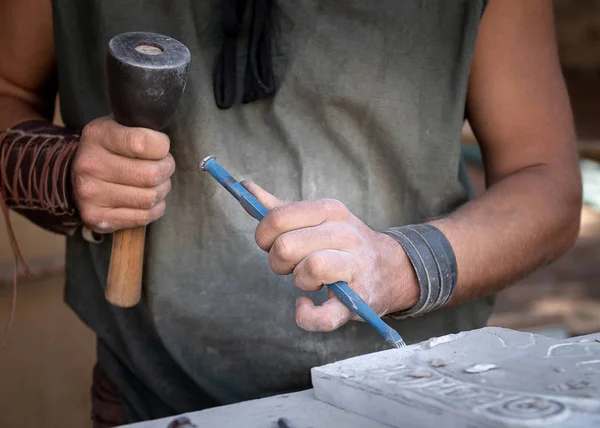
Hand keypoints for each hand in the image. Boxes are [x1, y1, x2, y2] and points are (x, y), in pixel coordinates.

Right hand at [71, 116, 174, 232]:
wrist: (78, 175)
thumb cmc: (111, 148)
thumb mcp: (121, 126)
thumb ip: (142, 127)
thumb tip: (165, 142)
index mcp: (97, 135)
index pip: (142, 143)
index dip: (162, 146)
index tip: (161, 147)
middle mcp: (89, 165)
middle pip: (151, 174)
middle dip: (166, 170)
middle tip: (164, 166)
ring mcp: (90, 194)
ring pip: (150, 197)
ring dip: (162, 190)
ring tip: (156, 183)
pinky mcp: (97, 218)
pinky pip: (143, 217)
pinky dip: (155, 209)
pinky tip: (148, 199)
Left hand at [242, 181, 418, 331]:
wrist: (390, 269)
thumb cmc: (342, 244)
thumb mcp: (316, 219)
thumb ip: (280, 207)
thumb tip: (246, 187)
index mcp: (329, 210)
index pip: (278, 217)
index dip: (263, 235)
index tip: (271, 244)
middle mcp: (345, 234)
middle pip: (286, 246)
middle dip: (278, 262)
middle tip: (291, 265)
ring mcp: (355, 267)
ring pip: (309, 270)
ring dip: (298, 281)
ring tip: (308, 280)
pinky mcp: (360, 300)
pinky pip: (325, 315)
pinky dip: (307, 315)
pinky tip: (305, 305)